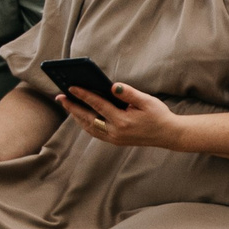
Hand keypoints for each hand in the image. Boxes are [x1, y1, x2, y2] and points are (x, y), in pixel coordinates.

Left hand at [57, 82, 191, 149]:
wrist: (168, 135)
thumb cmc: (159, 115)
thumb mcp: (147, 101)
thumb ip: (129, 93)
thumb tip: (112, 86)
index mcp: (122, 121)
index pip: (98, 105)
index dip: (83, 95)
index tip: (70, 87)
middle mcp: (115, 132)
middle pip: (87, 118)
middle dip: (72, 107)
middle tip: (59, 97)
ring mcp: (114, 138)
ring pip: (89, 127)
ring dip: (76, 116)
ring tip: (67, 104)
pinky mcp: (115, 141)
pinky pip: (95, 132)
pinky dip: (85, 123)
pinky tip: (80, 115)